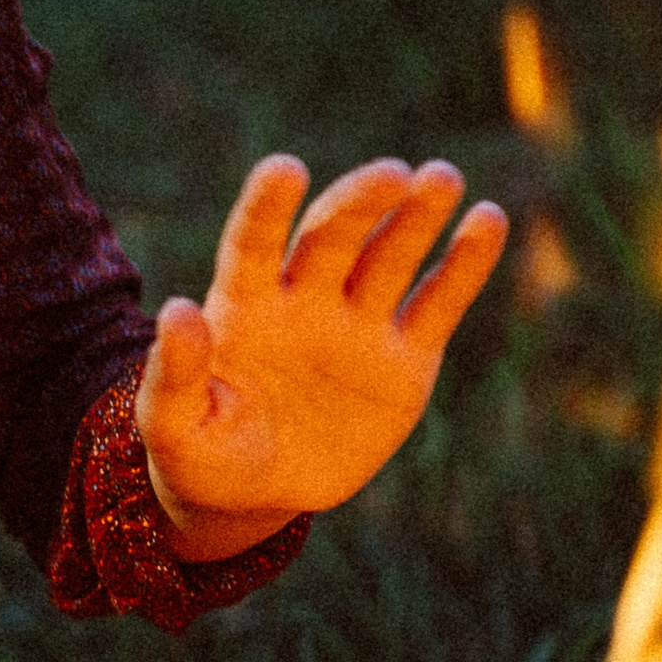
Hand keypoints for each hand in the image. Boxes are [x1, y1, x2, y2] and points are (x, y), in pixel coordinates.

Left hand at [138, 156, 509, 559]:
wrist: (259, 492)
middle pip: (333, 236)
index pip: (252, 242)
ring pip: (391, 255)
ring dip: (417, 216)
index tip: (285, 169)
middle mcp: (304, 297)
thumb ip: (174, 375)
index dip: (267, 207)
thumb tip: (175, 310)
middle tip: (394, 175)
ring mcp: (358, 321)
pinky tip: (488, 220)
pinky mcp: (407, 356)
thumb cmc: (204, 454)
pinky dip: (465, 262)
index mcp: (244, 305)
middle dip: (360, 203)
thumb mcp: (173, 427)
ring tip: (441, 178)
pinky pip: (440, 301)